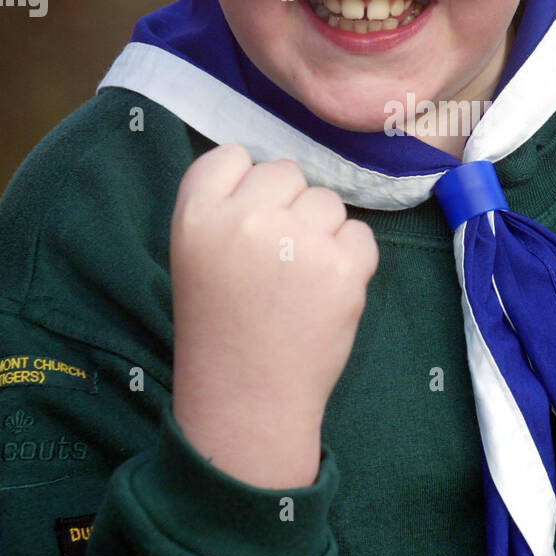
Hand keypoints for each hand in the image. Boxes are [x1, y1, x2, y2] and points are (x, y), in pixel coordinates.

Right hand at [169, 144, 378, 487]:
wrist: (246, 400)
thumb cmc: (221, 327)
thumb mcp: (195, 256)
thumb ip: (226, 207)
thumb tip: (282, 175)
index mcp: (196, 215)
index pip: (232, 155)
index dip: (245, 186)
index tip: (246, 224)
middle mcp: (246, 219)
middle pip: (286, 171)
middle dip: (288, 207)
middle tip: (275, 260)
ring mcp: (298, 241)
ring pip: (327, 200)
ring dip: (322, 232)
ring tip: (298, 282)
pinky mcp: (343, 267)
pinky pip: (361, 234)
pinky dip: (351, 260)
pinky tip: (324, 294)